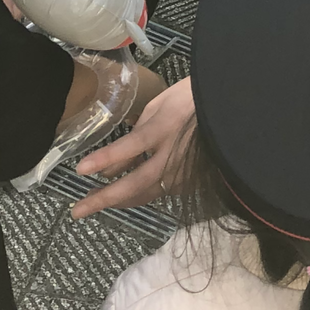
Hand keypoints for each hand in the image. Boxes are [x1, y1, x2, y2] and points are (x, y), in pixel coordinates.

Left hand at [71, 75, 194, 217]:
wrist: (231, 111)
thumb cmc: (191, 99)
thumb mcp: (159, 105)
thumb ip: (136, 133)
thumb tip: (115, 164)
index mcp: (165, 129)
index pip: (130, 147)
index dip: (105, 159)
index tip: (80, 170)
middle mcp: (172, 157)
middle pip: (134, 184)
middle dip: (104, 199)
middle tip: (78, 211)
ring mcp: (183, 174)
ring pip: (145, 194)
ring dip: (119, 199)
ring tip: (95, 202)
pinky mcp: (190, 183)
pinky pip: (159, 191)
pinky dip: (140, 192)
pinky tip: (126, 192)